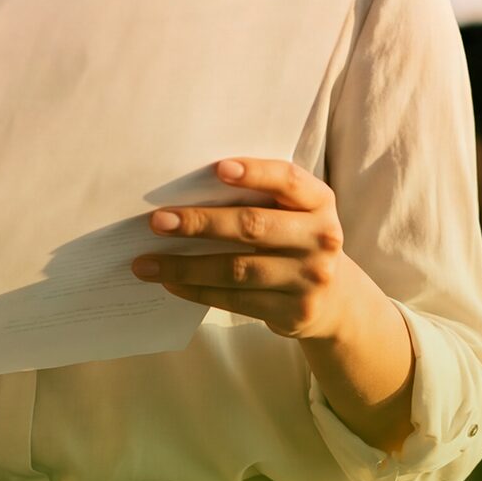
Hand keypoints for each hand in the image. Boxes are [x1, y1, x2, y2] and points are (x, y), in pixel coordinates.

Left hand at [131, 158, 365, 339]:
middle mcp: (321, 238)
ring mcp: (310, 278)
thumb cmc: (293, 239)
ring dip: (185, 266)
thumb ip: (258, 197)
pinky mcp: (294, 311)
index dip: (255, 172)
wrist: (335, 300)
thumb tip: (183, 193)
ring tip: (145, 263)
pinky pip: (236, 299)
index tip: (218, 169)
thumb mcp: (291, 213)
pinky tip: (170, 284)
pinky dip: (197, 290)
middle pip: (252, 226)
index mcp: (319, 202)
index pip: (289, 179)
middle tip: (157, 221)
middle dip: (200, 222)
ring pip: (237, 269)